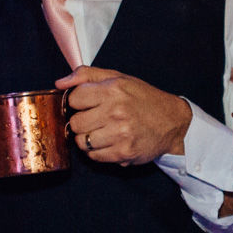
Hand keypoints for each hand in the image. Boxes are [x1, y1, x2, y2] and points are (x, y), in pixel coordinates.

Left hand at [56, 66, 192, 164]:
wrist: (172, 122)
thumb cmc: (143, 99)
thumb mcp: (119, 78)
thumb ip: (87, 75)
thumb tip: (59, 83)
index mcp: (113, 89)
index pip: (74, 98)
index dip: (78, 102)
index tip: (88, 104)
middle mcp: (117, 111)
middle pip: (75, 123)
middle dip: (82, 122)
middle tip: (95, 119)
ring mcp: (120, 134)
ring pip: (82, 142)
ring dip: (88, 138)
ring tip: (102, 132)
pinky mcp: (124, 152)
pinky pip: (94, 156)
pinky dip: (97, 151)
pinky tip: (109, 142)